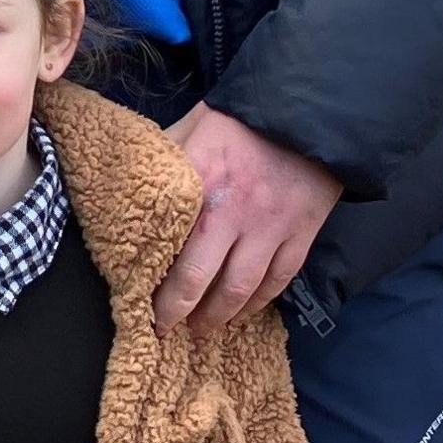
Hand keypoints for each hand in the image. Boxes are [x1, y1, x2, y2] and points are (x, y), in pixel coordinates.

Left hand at [155, 104, 340, 333]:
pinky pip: (277, 281)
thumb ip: (166, 156)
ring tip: (199, 330)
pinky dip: (257, 304)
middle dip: (176, 310)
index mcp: (200, 181)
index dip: (151, 278)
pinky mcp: (301, 234)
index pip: (168, 244)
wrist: (309, 112)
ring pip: (239, 289)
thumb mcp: (194, 125)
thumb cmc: (242, 120)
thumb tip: (133, 181)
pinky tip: (240, 314)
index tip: (136, 299)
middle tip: (162, 329)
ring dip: (216, 316)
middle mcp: (234, 211)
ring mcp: (271, 227)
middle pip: (199, 277)